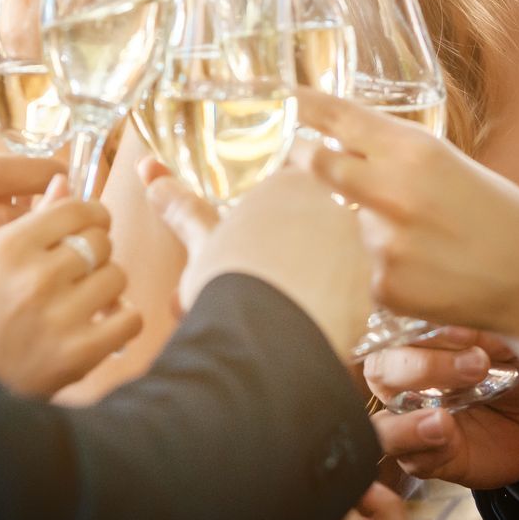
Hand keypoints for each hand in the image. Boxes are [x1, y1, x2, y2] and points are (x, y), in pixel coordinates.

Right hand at [0, 178, 142, 396]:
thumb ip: (19, 218)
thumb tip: (65, 183)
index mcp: (9, 247)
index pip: (76, 209)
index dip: (90, 214)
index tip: (90, 224)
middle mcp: (37, 278)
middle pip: (101, 240)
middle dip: (95, 251)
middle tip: (79, 269)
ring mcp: (60, 317)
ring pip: (118, 277)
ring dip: (105, 287)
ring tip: (84, 300)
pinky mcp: (78, 354)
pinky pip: (129, 319)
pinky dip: (120, 321)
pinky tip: (100, 325)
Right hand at [141, 156, 369, 358]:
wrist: (267, 339)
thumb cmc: (232, 278)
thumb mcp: (202, 242)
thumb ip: (185, 211)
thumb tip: (153, 179)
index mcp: (295, 186)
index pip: (281, 191)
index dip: (255, 221)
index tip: (238, 243)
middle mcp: (335, 213)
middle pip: (303, 230)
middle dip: (272, 258)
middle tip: (239, 284)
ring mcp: (356, 257)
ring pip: (321, 267)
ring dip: (292, 287)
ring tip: (255, 313)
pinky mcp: (365, 301)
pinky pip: (338, 302)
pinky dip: (314, 314)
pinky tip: (287, 331)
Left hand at [294, 88, 518, 336]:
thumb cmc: (497, 216)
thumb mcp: (448, 164)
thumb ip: (391, 154)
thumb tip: (335, 143)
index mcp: (414, 150)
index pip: (339, 117)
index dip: (303, 103)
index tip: (281, 95)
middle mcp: (394, 190)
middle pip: (314, 164)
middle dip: (299, 160)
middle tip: (294, 160)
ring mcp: (385, 241)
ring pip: (332, 221)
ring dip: (340, 223)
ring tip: (393, 234)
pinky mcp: (383, 286)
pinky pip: (351, 267)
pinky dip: (364, 265)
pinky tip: (408, 269)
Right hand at [367, 328, 518, 489]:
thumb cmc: (516, 368)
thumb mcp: (507, 343)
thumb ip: (479, 333)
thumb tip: (452, 327)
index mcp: (413, 342)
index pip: (390, 329)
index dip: (412, 329)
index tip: (458, 330)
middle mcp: (402, 381)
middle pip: (380, 371)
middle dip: (420, 368)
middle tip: (476, 366)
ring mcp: (410, 422)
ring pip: (382, 425)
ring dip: (406, 424)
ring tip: (442, 419)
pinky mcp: (426, 458)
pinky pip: (411, 460)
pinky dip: (428, 451)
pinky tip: (452, 441)